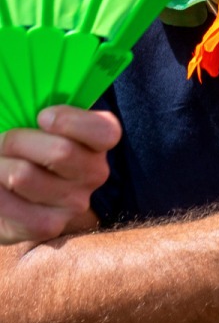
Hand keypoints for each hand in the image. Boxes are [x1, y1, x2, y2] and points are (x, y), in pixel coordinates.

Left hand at [0, 107, 119, 243]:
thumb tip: (25, 97)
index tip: (42, 117)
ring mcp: (75, 202)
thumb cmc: (18, 146)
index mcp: (98, 140)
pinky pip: (10, 204)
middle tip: (3, 142)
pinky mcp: (48, 225)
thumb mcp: (30, 119)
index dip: (71, 122)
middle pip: (60, 152)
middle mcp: (95, 172)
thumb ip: (33, 105)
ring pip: (24, 175)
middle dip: (15, 141)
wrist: (4, 190)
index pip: (104, 131)